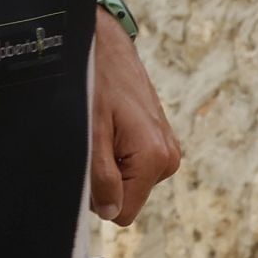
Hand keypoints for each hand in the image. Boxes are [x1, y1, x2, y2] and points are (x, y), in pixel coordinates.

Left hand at [90, 11, 180, 224]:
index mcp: (155, 159)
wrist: (106, 44)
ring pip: (129, 181)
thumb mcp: (90, 133)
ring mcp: (166, 148)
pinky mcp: (160, 139)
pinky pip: (133, 164)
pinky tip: (110, 125)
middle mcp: (168, 158)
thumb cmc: (95, 82)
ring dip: (110, 164)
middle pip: (127, 197)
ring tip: (102, 129)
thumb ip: (101, 177)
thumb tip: (111, 213)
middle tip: (93, 141)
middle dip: (104, 179)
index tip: (88, 164)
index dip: (99, 197)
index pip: (123, 213)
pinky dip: (116, 152)